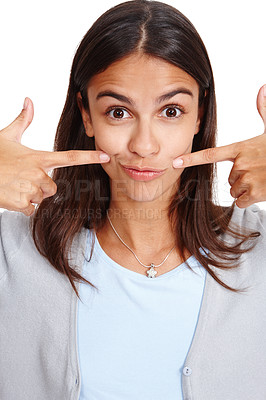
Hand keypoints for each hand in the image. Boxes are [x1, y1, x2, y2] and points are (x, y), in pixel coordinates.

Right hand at [0, 98, 109, 215]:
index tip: (105, 156)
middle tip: (22, 179)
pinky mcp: (22, 203)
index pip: (70, 157)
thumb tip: (29, 100)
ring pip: (41, 199)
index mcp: (39, 157)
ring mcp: (31, 188)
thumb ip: (23, 121)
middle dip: (41, 187)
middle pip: (54, 188)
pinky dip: (22, 206)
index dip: (89, 156)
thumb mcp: (7, 136)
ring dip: (30, 196)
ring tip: (15, 185)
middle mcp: (38, 173)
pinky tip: (10, 195)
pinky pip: (31, 210)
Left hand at [172, 85, 265, 207]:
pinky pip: (240, 201)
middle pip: (228, 178)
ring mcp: (247, 178)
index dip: (191, 158)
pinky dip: (249, 199)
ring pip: (234, 189)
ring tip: (262, 179)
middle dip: (241, 177)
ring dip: (246, 188)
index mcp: (241, 148)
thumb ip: (264, 111)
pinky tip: (261, 190)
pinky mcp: (254, 193)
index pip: (210, 154)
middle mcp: (241, 163)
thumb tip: (262, 88)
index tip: (175, 161)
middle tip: (258, 171)